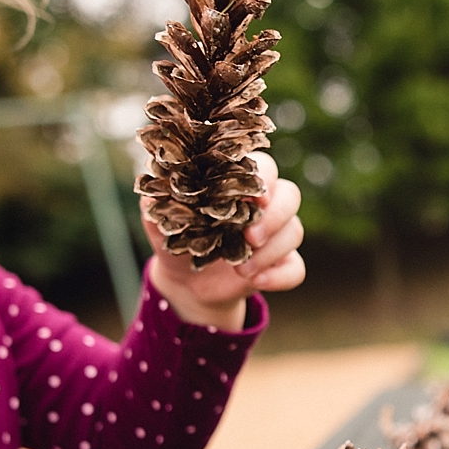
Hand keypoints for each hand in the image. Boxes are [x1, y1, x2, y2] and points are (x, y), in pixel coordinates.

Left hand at [144, 147, 304, 319]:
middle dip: (274, 216)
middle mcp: (263, 204)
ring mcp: (275, 234)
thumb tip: (152, 186)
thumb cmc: (175, 239)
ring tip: (241, 269)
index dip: (264, 177)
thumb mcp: (159, 221)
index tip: (254, 197)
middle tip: (250, 237)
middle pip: (290, 195)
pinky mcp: (280, 263)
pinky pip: (296, 268)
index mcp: (237, 183)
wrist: (185, 281)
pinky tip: (256, 282)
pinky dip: (279, 276)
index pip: (264, 166)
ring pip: (294, 231)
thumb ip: (156, 202)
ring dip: (271, 251)